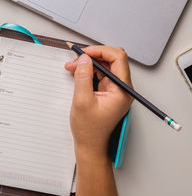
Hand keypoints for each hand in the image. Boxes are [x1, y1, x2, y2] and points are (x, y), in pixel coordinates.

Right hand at [64, 46, 133, 160]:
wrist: (90, 144)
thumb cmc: (89, 129)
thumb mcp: (82, 101)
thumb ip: (83, 78)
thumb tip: (84, 59)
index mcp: (122, 90)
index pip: (117, 58)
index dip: (100, 51)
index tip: (84, 52)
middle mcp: (122, 88)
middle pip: (111, 60)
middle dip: (92, 57)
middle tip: (75, 60)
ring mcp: (115, 89)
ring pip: (104, 66)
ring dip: (88, 64)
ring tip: (72, 67)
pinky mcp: (108, 91)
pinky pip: (100, 74)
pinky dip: (88, 71)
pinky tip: (77, 72)